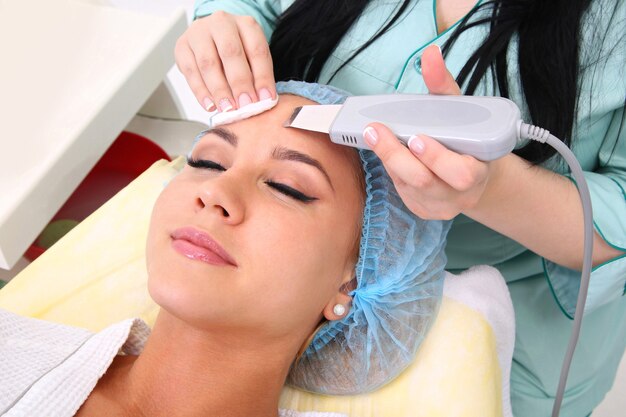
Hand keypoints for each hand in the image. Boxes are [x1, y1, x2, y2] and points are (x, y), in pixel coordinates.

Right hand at [175, 11, 275, 111]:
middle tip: (245, 105)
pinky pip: (190, 70)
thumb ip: (257, 76)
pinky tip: (210, 105)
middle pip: (231, 52)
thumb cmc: (237, 51)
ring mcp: (199, 32)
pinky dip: (200, 91)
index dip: (262, 77)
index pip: (257, 50)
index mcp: (246, 24)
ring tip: (228, 108)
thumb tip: (263, 101)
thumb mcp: (252, 58)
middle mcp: (222, 23)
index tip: (266, 99)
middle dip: (239, 83)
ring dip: (219, 90)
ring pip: (208, 62)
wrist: (212, 37)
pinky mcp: (182, 45)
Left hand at [363, 45, 495, 219]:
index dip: (437, 158)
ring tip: (377, 136)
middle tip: (375, 132)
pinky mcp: (424, 211)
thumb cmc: (467, 139)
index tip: (417, 137)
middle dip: (396, 155)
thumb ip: (444, 85)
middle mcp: (461, 195)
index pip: (461, 172)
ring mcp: (441, 207)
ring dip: (389, 160)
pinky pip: (402, 193)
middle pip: (424, 181)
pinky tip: (389, 154)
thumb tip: (429, 55)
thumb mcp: (462, 110)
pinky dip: (392, 171)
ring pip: (407, 187)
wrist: (475, 174)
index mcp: (480, 171)